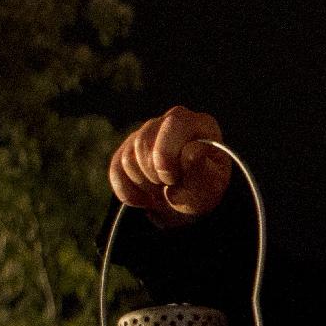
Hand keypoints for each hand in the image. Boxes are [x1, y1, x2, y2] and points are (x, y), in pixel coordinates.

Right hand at [108, 106, 231, 225]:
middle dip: (153, 172)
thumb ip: (202, 171)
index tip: (174, 179)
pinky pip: (116, 168)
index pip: (175, 123)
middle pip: (144, 141)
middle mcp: (172, 121)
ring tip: (162, 190)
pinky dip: (128, 192)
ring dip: (143, 184)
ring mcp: (148, 132)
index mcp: (200, 124)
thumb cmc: (204, 191)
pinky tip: (145, 198)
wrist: (189, 204)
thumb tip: (192, 151)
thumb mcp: (209, 187)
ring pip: (128, 157)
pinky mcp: (129, 148)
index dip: (168, 154)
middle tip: (169, 185)